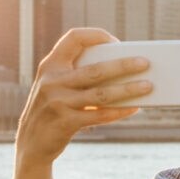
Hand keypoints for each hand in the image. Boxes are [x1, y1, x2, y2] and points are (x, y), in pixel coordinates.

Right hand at [15, 28, 152, 167]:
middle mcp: (52, 81)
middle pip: (96, 69)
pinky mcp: (65, 122)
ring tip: (148, 86)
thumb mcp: (57, 85)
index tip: (116, 42)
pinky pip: (100, 115)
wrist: (31, 142)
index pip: (74, 38)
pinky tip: (135, 107)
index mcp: (51, 65)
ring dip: (128, 90)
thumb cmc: (54, 107)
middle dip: (124, 65)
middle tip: (146, 63)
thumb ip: (79, 74)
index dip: (96, 36)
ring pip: (102, 94)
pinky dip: (120, 111)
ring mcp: (58, 102)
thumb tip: (124, 70)